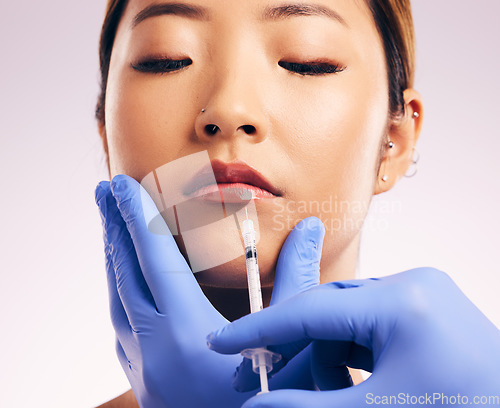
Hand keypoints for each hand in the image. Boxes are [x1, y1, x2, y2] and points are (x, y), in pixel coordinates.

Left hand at [95, 175, 325, 406]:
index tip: (120, 184)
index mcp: (189, 335)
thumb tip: (311, 230)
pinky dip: (119, 293)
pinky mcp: (144, 381)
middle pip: (124, 273)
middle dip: (113, 226)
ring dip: (113, 258)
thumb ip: (301, 283)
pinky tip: (125, 285)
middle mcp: (155, 349)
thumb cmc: (274, 405)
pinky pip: (120, 325)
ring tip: (111, 226)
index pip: (154, 259)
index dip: (137, 217)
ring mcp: (144, 368)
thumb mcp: (296, 346)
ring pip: (115, 300)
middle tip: (102, 190)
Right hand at [207, 268, 499, 406]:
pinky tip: (340, 375)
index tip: (221, 341)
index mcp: (404, 303)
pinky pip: (372, 321)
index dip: (260, 329)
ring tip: (310, 385)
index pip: (310, 311)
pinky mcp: (428, 307)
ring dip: (323, 349)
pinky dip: (350, 347)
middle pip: (328, 309)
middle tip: (259, 374)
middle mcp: (414, 284)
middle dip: (292, 344)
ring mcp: (424, 292)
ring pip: (348, 315)